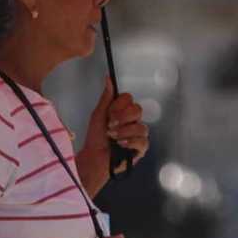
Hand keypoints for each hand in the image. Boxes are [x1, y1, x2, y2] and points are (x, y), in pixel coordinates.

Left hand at [79, 76, 149, 194]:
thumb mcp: (98, 115)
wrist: (94, 158)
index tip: (109, 114)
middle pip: (138, 110)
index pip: (129, 98)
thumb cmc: (95, 138)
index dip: (119, 105)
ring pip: (141, 126)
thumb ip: (106, 98)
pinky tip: (121, 145)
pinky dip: (130, 142)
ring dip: (123, 132)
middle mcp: (133, 121)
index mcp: (123, 111)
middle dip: (122, 118)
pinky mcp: (140, 148)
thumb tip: (108, 79)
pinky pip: (143, 141)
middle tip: (110, 126)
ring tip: (112, 138)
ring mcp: (138, 134)